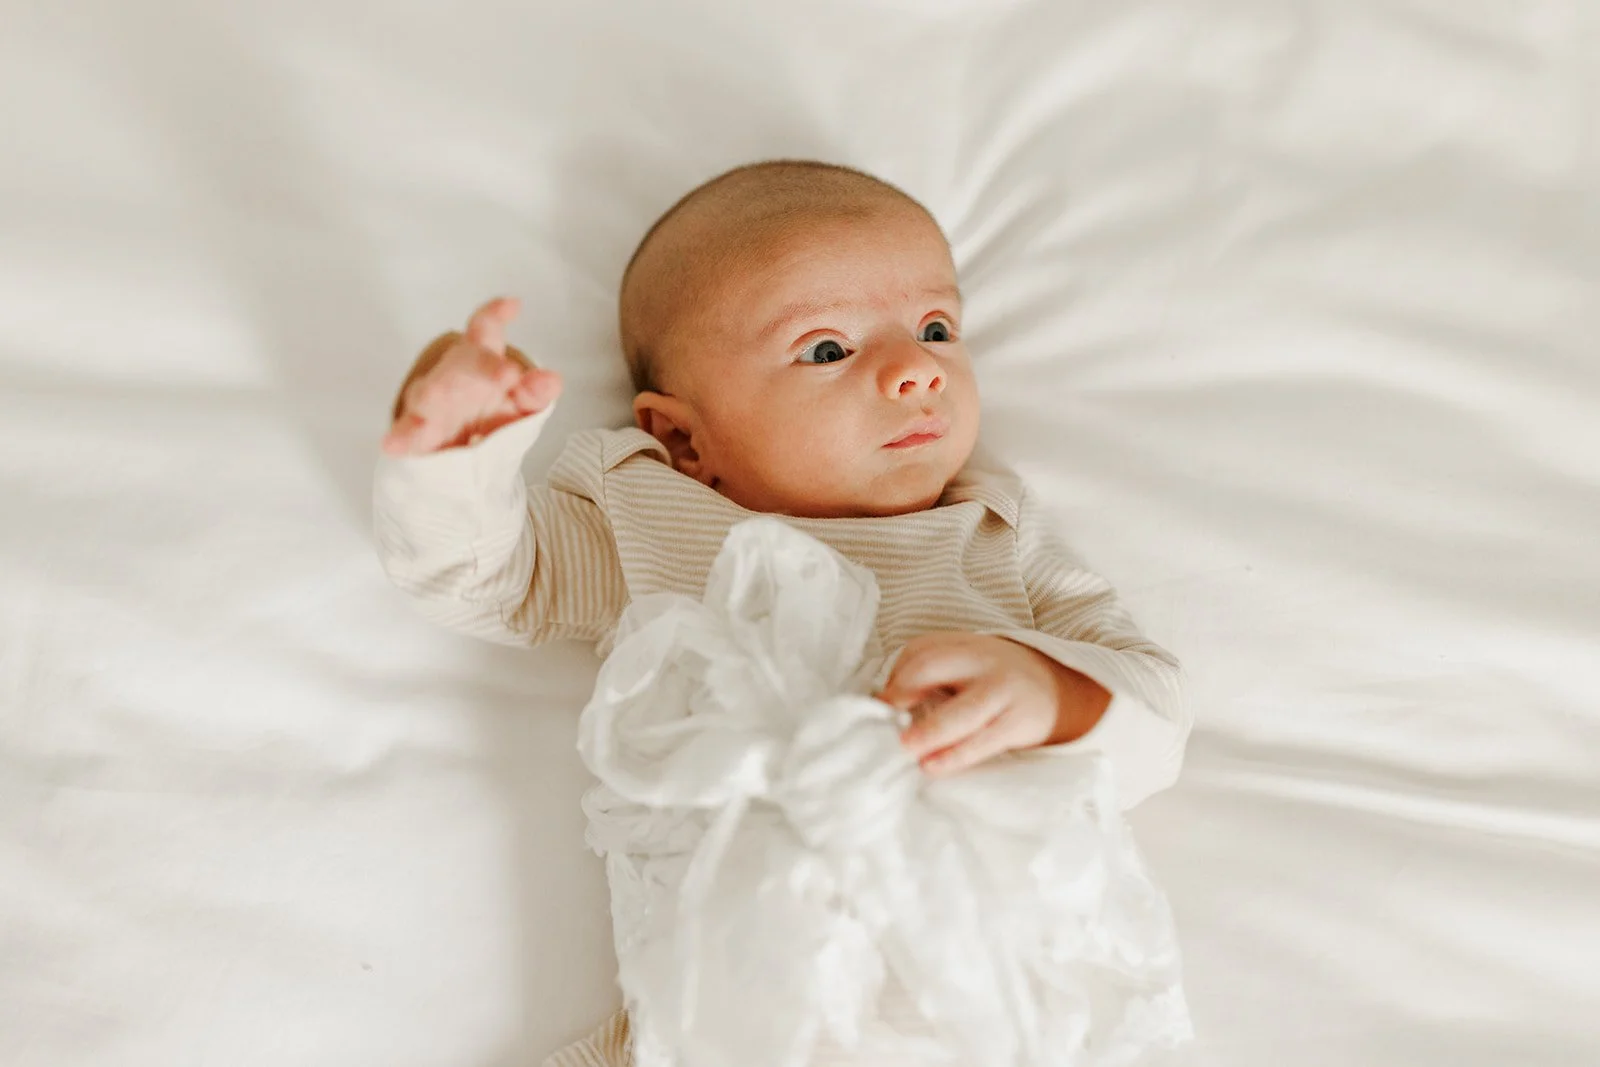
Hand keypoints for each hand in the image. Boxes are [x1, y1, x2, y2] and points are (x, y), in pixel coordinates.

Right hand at [381, 297, 563, 455]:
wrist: (462, 445)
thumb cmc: (491, 411)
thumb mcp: (520, 403)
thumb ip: (535, 392)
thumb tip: (551, 380)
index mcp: (481, 358)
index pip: (485, 329)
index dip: (494, 315)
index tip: (512, 305)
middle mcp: (453, 373)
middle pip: (465, 362)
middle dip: (485, 366)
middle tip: (509, 375)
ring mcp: (430, 400)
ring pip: (430, 392)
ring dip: (437, 394)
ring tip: (440, 398)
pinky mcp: (415, 432)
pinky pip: (408, 432)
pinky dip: (403, 437)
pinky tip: (395, 443)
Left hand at [877, 633, 1110, 776]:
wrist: (1055, 689)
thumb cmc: (992, 680)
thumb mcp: (964, 665)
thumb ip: (928, 676)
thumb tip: (880, 706)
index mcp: (962, 645)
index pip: (920, 652)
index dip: (895, 679)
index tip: (876, 705)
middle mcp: (982, 661)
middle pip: (934, 666)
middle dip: (904, 691)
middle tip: (880, 723)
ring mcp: (1003, 691)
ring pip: (963, 710)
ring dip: (930, 730)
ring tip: (904, 748)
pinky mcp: (1018, 723)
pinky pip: (984, 740)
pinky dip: (956, 755)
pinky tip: (932, 766)